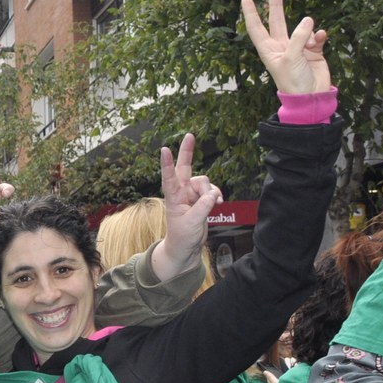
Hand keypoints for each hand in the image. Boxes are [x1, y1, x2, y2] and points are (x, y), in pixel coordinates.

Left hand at [152, 133, 221, 278]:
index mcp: (173, 197)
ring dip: (211, 191)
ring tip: (213, 205)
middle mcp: (181, 192)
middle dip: (187, 151)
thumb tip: (213, 194)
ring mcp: (191, 194)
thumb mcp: (193, 222)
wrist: (186, 248)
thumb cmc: (183, 236)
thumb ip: (203, 207)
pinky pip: (212, 190)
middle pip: (185, 167)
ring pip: (205, 182)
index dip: (167, 163)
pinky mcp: (201, 199)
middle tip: (190, 135)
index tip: (164, 149)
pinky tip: (218, 204)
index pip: (169, 177)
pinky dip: (216, 195)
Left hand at [241, 0, 330, 93]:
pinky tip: (321, 38)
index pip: (256, 29)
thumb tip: (308, 20)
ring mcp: (297, 48)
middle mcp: (281, 47)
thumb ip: (298, 38)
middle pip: (277, 22)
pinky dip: (319, 36)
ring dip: (307, 30)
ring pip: (302, 29)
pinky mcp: (313, 51)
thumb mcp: (292, 58)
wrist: (311, 96)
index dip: (252, 14)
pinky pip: (316, 37)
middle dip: (275, 6)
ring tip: (310, 43)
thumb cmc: (294, 81)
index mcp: (269, 50)